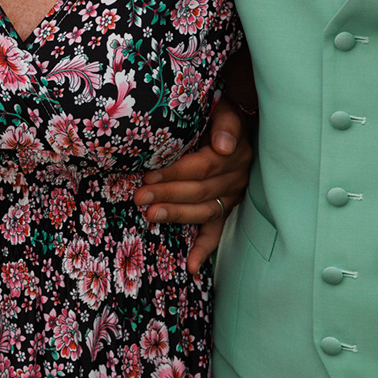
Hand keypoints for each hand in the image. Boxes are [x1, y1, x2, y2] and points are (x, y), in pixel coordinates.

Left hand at [137, 98, 253, 275]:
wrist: (238, 124)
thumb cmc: (222, 114)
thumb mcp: (226, 110)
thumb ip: (226, 124)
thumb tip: (223, 146)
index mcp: (234, 154)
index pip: (204, 167)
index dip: (176, 172)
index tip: (149, 175)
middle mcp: (236, 178)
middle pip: (199, 190)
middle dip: (167, 194)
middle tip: (139, 197)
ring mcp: (231, 196)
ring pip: (203, 211)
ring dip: (176, 215)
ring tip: (150, 216)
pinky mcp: (225, 209)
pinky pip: (216, 232)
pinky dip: (203, 250)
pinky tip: (190, 267)